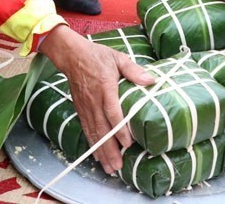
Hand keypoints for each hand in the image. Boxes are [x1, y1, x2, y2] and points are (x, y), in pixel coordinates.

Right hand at [39, 26, 154, 172]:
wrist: (72, 55)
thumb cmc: (97, 56)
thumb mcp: (118, 58)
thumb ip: (134, 71)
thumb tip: (151, 81)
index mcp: (105, 87)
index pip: (112, 112)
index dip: (119, 129)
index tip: (128, 144)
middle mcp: (94, 100)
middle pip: (102, 128)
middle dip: (110, 149)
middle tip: (118, 167)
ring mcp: (86, 106)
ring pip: (94, 133)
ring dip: (101, 152)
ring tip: (109, 168)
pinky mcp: (80, 109)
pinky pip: (86, 129)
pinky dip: (91, 144)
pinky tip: (97, 157)